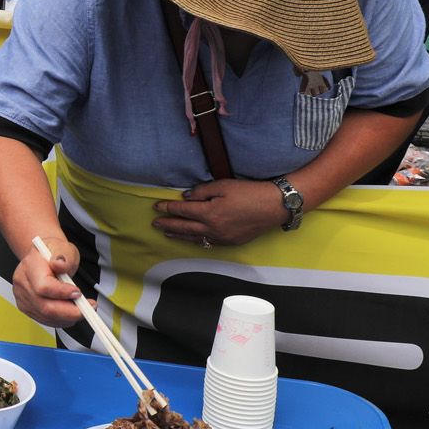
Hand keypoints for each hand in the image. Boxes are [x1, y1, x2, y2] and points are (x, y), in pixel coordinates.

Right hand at [10, 233, 87, 326]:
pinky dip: (61, 319)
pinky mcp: (26, 307)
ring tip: (80, 307)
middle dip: (70, 312)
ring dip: (68, 317)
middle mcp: (22, 283)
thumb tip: (60, 265)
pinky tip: (69, 311)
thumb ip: (64, 256)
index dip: (62, 294)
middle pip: (45, 306)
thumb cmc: (53, 253)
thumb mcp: (63, 247)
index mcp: (30, 266)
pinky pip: (45, 319)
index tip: (78, 293)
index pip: (44, 287)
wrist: (42, 258)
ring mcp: (22, 297)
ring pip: (46, 316)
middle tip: (87, 307)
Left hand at [153, 178, 292, 246]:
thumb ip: (201, 191)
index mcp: (209, 213)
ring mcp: (222, 238)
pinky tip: (191, 238)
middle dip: (167, 223)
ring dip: (179, 234)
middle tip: (154, 223)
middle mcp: (213, 229)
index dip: (167, 208)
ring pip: (195, 238)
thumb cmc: (249, 192)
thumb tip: (185, 197)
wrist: (274, 206)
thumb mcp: (223, 185)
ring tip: (167, 232)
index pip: (181, 211)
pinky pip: (208, 243)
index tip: (156, 206)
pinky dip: (196, 240)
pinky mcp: (231, 242)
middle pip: (184, 227)